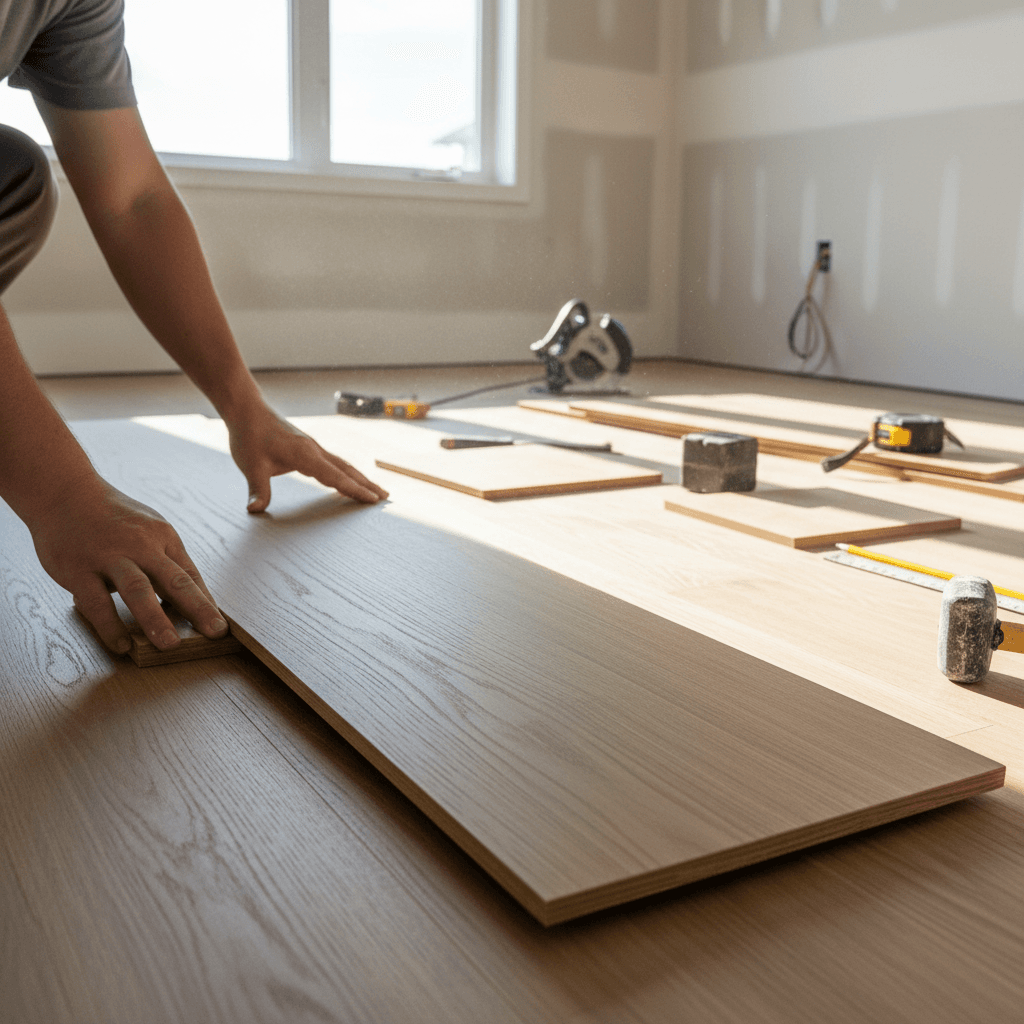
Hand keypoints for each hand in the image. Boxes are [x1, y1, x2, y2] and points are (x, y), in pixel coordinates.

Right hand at [29, 478, 227, 655]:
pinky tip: (122, 645)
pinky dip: (111, 626)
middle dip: (197, 608)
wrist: (64, 493)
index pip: (190, 574)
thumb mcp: (148, 529)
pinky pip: (97, 602)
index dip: (206, 602)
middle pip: (174, 580)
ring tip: (169, 645)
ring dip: (156, 619)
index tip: (220, 627)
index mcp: (163, 536)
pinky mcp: (79, 569)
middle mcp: (141, 545)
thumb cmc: (113, 517)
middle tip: (214, 633)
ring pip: (138, 590)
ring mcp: (110, 557)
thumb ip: (165, 560)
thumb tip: (186, 599)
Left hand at [225, 403, 388, 512]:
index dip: (355, 489)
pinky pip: (332, 462)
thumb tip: (255, 510)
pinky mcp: (307, 446)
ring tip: (373, 490)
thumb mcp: (251, 466)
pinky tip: (345, 480)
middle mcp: (314, 450)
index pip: (336, 476)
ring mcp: (312, 447)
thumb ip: (258, 489)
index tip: (372, 499)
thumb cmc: (249, 436)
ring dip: (359, 478)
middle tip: (384, 497)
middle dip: (366, 484)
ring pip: (342, 465)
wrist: (247, 410)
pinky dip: (345, 473)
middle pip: (347, 469)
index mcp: (305, 455)